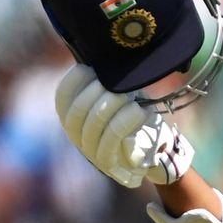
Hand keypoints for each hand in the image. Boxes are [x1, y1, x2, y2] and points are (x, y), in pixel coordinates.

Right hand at [54, 64, 194, 187]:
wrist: (159, 153)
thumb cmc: (137, 120)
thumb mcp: (121, 98)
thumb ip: (107, 83)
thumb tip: (100, 58)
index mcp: (76, 121)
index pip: (62, 101)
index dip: (71, 83)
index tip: (87, 68)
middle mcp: (80, 139)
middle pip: (76, 114)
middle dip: (95, 94)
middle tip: (116, 84)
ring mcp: (96, 155)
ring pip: (95, 128)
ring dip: (113, 107)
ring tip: (132, 98)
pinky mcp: (116, 165)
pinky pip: (116, 143)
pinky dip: (127, 124)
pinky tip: (141, 111)